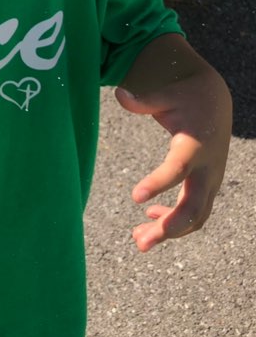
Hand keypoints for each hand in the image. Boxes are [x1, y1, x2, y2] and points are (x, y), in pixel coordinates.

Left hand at [115, 45, 231, 252]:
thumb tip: (120, 94)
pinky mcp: (207, 184)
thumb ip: (144, 99)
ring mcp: (210, 179)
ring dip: (169, 230)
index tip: (135, 197)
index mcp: (195, 144)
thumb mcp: (166, 93)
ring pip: (196, 216)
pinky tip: (149, 216)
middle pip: (193, 206)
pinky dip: (175, 220)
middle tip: (139, 242)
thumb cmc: (186, 96)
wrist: (215, 101)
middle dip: (169, 228)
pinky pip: (196, 211)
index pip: (178, 168)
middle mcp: (207, 167)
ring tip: (138, 239)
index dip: (158, 183)